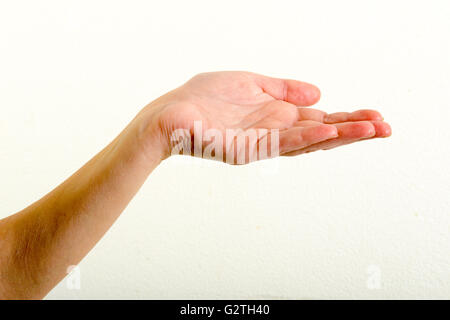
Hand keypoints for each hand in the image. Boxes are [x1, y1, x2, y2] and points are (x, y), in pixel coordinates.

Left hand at [138, 71, 390, 162]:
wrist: (172, 112)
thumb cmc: (206, 98)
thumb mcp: (252, 83)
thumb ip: (284, 89)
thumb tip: (319, 92)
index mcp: (278, 117)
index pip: (321, 118)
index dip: (349, 117)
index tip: (376, 116)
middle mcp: (276, 132)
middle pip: (322, 132)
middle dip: (354, 130)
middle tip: (387, 128)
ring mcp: (264, 142)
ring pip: (309, 139)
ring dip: (340, 134)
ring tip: (372, 130)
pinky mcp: (248, 147)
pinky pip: (282, 143)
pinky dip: (307, 137)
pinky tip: (330, 129)